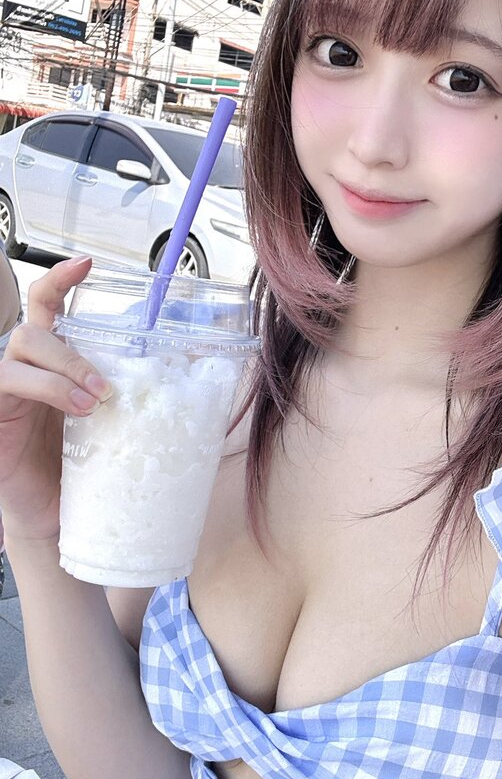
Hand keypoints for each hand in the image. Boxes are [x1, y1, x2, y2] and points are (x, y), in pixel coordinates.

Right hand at [0, 257, 111, 541]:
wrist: (56, 515)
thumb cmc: (86, 465)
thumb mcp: (117, 421)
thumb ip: (139, 392)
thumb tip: (204, 370)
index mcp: (55, 361)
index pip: (49, 305)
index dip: (61, 279)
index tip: (86, 263)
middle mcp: (28, 367)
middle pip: (37, 322)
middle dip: (73, 345)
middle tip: (108, 386)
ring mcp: (8, 388)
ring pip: (24, 344)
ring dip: (67, 366)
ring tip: (97, 400)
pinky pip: (10, 380)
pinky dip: (48, 388)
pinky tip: (76, 409)